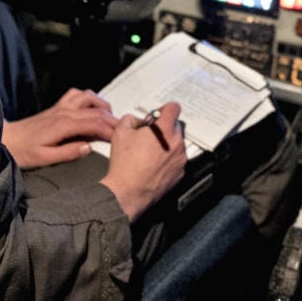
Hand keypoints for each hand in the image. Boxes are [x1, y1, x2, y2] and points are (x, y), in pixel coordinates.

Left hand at [2, 88, 118, 169]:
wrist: (7, 139)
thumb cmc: (24, 151)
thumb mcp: (46, 158)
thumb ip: (69, 153)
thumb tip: (89, 148)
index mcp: (63, 125)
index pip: (94, 123)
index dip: (110, 130)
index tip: (121, 138)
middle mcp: (64, 112)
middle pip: (96, 111)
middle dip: (112, 120)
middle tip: (124, 130)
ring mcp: (61, 107)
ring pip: (88, 98)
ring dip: (103, 106)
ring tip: (111, 118)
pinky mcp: (57, 107)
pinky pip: (76, 94)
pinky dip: (88, 97)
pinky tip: (92, 106)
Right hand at [100, 102, 186, 221]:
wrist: (127, 192)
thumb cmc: (125, 165)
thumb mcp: (120, 132)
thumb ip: (131, 119)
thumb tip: (138, 121)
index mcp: (164, 130)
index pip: (174, 108)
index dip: (164, 109)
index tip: (157, 116)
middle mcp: (176, 143)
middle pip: (176, 126)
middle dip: (164, 128)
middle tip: (149, 136)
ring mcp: (180, 159)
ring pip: (177, 144)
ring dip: (167, 144)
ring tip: (150, 153)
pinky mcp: (180, 173)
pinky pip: (177, 160)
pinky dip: (168, 159)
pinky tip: (153, 165)